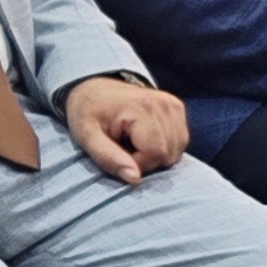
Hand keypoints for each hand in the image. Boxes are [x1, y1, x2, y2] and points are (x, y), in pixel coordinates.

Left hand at [61, 75, 187, 182]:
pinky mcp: (177, 107)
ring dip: (156, 153)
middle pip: (168, 153)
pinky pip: (180, 140)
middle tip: (124, 147)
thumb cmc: (87, 112)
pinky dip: (164, 145)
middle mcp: (163, 103)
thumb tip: (134, 179)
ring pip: (177, 149)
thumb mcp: (87, 137)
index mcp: (141, 108)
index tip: (118, 155)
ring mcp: (172, 104)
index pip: (155, 154)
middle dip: (146, 160)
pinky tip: (145, 137)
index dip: (137, 164)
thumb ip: (108, 158)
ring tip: (133, 141)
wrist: (93, 87)